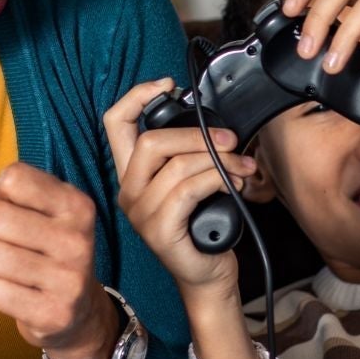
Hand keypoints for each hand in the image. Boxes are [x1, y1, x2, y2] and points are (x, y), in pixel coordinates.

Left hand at [0, 163, 116, 358]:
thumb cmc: (38, 245)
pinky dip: (0, 293)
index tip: (18, 211)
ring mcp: (69, 278)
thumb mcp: (18, 206)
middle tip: (16, 244)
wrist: (78, 310)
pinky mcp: (55, 313)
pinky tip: (24, 294)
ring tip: (19, 269)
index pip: (12, 178)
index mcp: (76, 203)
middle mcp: (77, 238)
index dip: (0, 195)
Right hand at [101, 79, 252, 299]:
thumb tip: (214, 126)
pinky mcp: (160, 230)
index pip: (116, 124)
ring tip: (243, 167)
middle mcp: (129, 191)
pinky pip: (188, 190)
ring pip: (177, 165)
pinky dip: (217, 180)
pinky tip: (234, 185)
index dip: (137, 96)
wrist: (208, 274)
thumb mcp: (193, 181)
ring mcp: (141, 213)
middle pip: (152, 140)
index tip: (167, 85)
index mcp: (133, 173)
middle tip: (231, 140)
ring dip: (219, 160)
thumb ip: (189, 153)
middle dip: (198, 134)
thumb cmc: (203, 225)